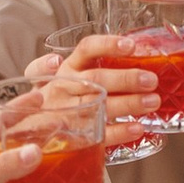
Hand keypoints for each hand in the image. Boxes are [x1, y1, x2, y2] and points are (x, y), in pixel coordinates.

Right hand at [39, 33, 161, 141]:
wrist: (31, 132)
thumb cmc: (58, 99)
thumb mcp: (63, 76)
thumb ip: (89, 63)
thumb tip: (121, 51)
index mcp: (68, 68)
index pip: (87, 49)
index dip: (109, 45)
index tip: (131, 46)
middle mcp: (66, 87)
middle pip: (97, 79)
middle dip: (126, 79)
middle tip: (151, 80)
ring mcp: (69, 113)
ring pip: (100, 105)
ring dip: (129, 104)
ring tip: (152, 101)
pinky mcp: (75, 137)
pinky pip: (100, 134)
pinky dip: (121, 132)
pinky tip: (138, 127)